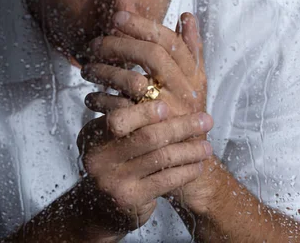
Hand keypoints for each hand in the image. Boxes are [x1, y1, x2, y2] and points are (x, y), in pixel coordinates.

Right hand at [76, 97, 213, 235]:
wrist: (103, 207)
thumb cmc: (117, 163)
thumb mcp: (113, 139)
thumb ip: (131, 118)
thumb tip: (166, 91)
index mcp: (92, 135)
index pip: (120, 118)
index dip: (145, 112)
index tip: (168, 105)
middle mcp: (98, 158)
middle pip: (147, 136)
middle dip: (181, 127)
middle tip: (206, 120)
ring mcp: (112, 181)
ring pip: (161, 158)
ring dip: (189, 150)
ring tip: (207, 147)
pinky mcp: (129, 199)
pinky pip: (165, 181)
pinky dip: (185, 172)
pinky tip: (197, 166)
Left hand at [81, 11, 220, 213]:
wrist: (189, 162)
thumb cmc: (186, 114)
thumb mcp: (192, 81)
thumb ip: (187, 47)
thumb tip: (187, 16)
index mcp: (193, 75)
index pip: (169, 42)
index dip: (142, 26)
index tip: (117, 16)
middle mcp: (185, 92)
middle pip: (153, 56)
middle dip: (119, 44)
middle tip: (93, 44)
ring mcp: (169, 113)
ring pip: (134, 82)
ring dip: (104, 72)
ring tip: (86, 69)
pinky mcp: (150, 133)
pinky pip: (120, 111)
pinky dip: (101, 101)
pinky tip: (91, 97)